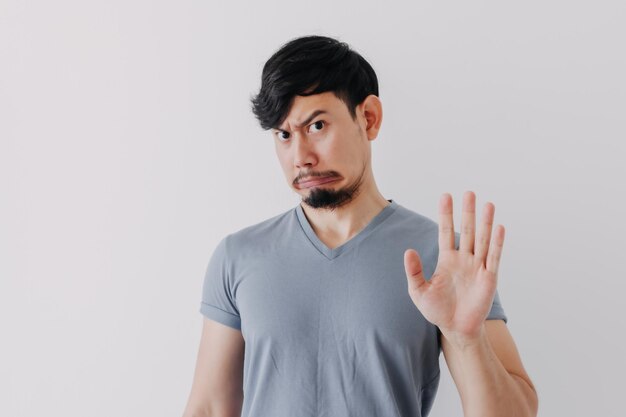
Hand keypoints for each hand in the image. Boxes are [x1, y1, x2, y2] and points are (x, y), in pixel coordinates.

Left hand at [403, 191, 504, 347]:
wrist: (455, 329)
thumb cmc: (437, 310)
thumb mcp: (418, 291)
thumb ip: (414, 271)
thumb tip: (408, 251)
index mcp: (447, 260)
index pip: (446, 232)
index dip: (446, 215)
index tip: (446, 196)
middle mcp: (464, 259)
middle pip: (467, 231)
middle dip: (467, 212)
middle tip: (469, 193)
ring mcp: (478, 267)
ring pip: (483, 240)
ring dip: (486, 223)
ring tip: (487, 204)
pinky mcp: (489, 278)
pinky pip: (494, 258)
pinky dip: (497, 243)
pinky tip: (499, 228)